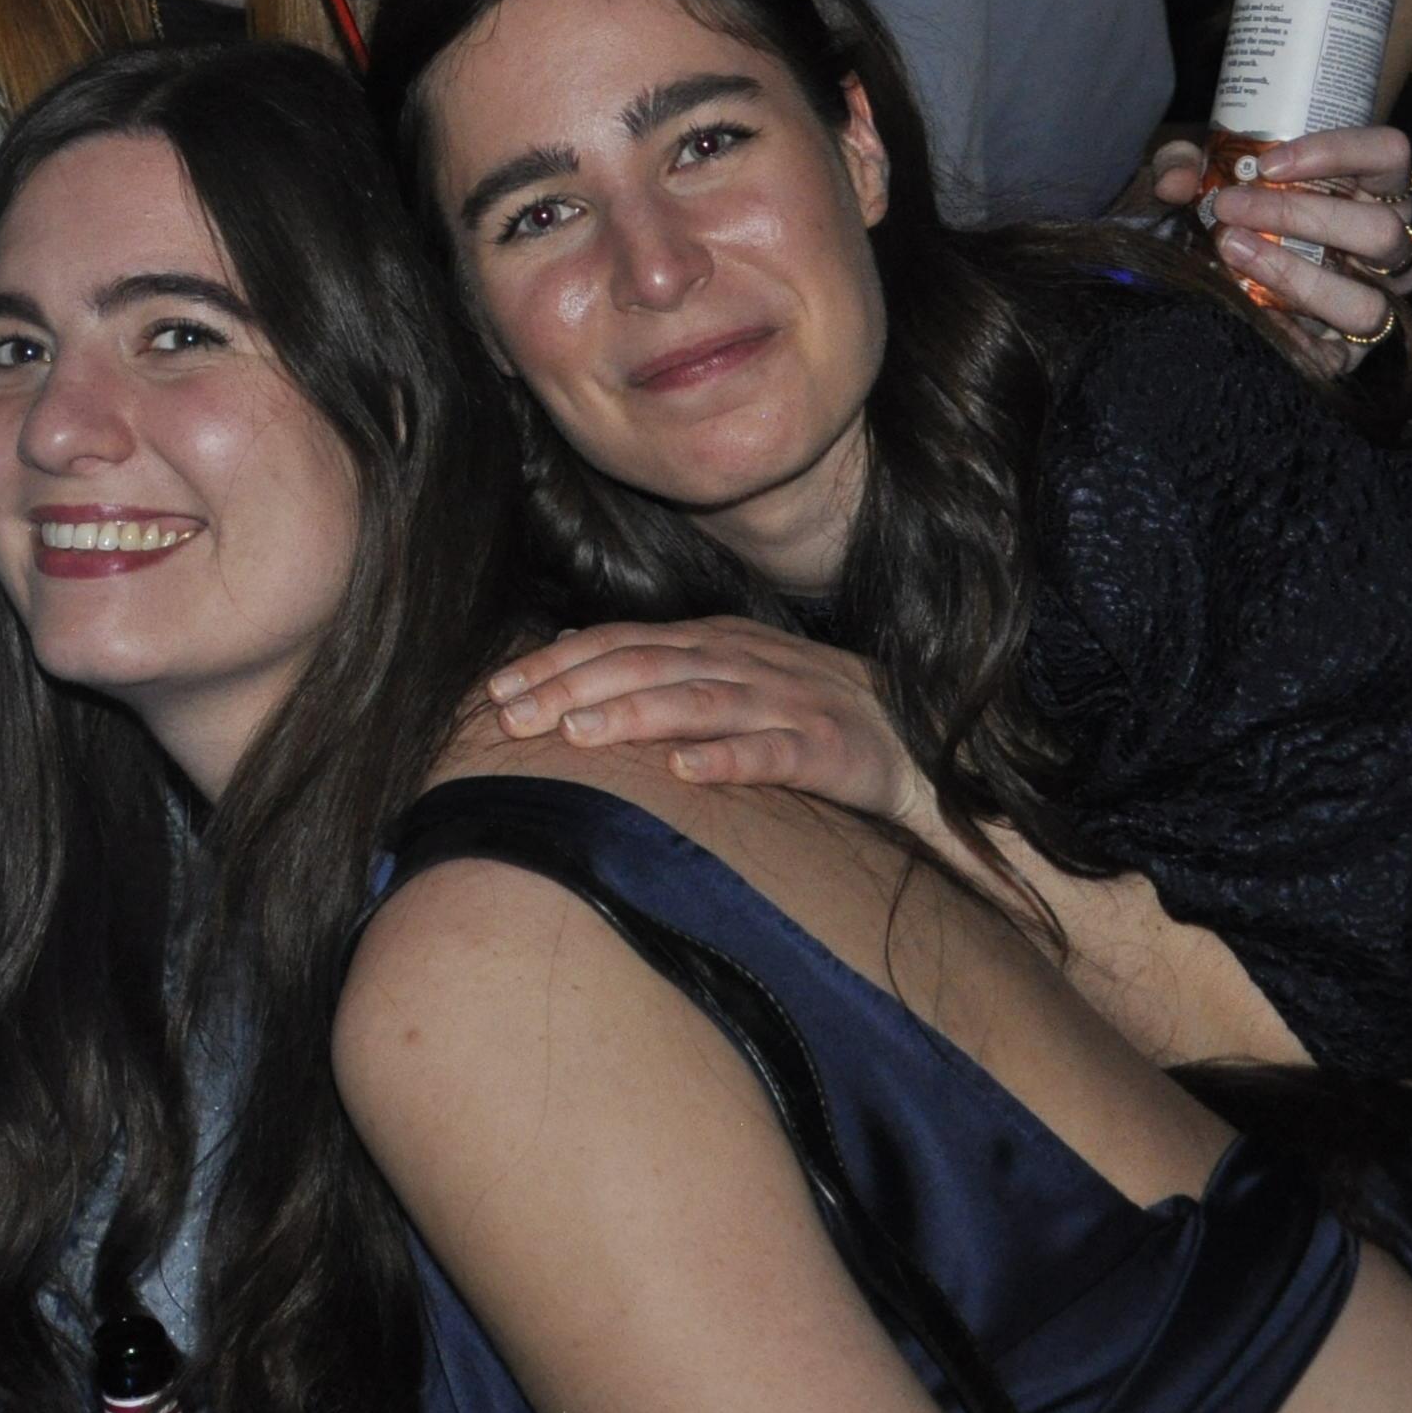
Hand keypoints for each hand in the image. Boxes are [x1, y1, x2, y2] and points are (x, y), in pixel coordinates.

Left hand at [484, 618, 921, 827]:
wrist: (917, 736)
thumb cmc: (803, 707)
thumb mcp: (723, 671)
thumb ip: (652, 661)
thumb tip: (569, 647)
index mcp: (711, 642)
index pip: (619, 644)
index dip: (556, 665)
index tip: (494, 693)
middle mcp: (741, 662)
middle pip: (644, 667)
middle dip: (571, 689)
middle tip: (509, 717)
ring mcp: (785, 702)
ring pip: (697, 702)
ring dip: (632, 716)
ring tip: (575, 735)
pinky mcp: (827, 749)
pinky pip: (771, 753)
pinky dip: (727, 758)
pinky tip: (684, 770)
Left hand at [1141, 121, 1411, 375]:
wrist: (1215, 270)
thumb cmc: (1228, 206)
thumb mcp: (1201, 172)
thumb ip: (1182, 163)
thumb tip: (1174, 184)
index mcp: (1370, 187)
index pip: (1389, 154)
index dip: (1339, 153)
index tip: (1267, 165)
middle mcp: (1386, 242)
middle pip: (1380, 229)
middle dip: (1298, 216)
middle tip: (1227, 208)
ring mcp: (1375, 298)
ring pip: (1368, 299)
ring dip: (1296, 277)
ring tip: (1233, 253)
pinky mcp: (1349, 349)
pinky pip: (1338, 357)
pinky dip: (1292, 339)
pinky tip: (1248, 315)